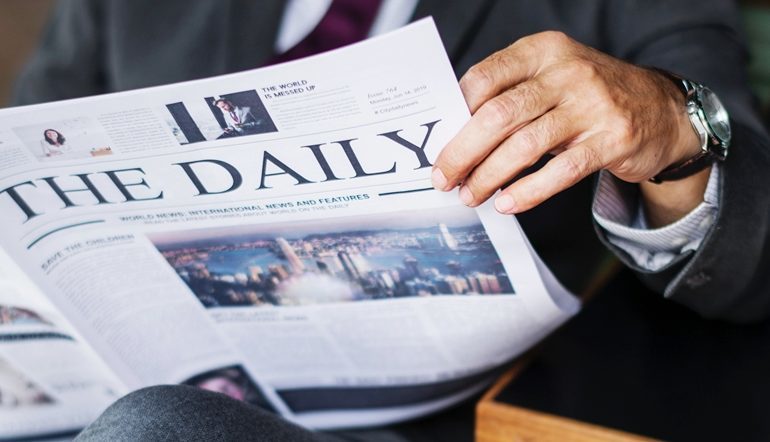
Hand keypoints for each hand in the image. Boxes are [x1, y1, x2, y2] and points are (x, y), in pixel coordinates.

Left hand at [432, 31, 701, 215]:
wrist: (661, 110)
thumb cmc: (588, 97)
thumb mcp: (550, 78)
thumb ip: (509, 96)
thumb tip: (453, 135)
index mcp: (542, 51)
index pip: (484, 77)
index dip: (454, 114)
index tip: (436, 144)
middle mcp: (566, 72)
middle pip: (498, 115)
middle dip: (463, 152)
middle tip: (444, 179)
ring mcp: (592, 105)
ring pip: (525, 145)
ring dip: (489, 176)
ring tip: (471, 196)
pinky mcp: (611, 140)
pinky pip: (561, 171)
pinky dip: (528, 191)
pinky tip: (507, 204)